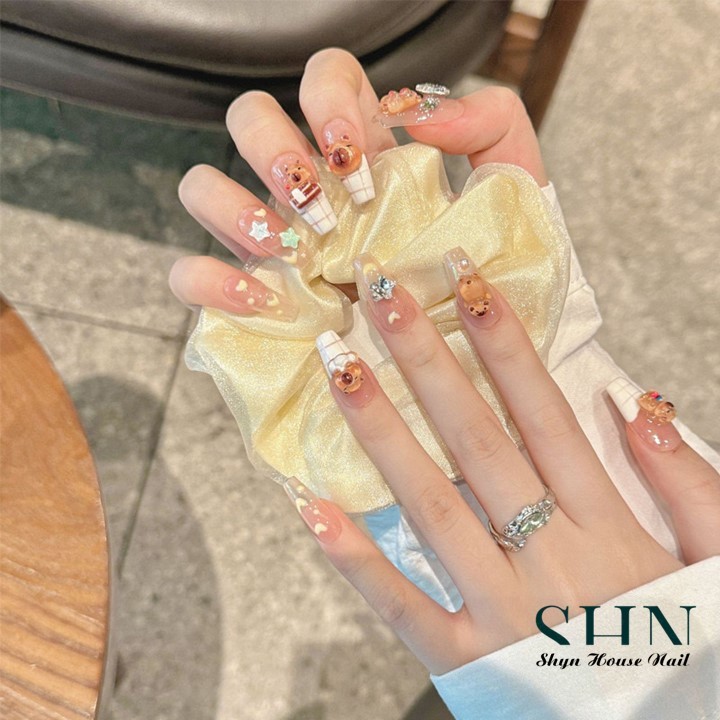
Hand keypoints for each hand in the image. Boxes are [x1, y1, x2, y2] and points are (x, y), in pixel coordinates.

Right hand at [168, 48, 546, 310]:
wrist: (473, 355)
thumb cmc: (487, 269)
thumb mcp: (511, 187)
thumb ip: (488, 120)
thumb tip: (414, 113)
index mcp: (360, 151)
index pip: (322, 79)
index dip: (327, 99)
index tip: (360, 159)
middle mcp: (307, 188)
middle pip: (248, 118)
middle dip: (274, 150)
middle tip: (322, 203)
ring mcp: (272, 242)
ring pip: (203, 186)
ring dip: (235, 206)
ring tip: (288, 247)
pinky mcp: (249, 298)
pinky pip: (190, 275)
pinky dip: (209, 279)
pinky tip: (263, 298)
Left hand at [290, 250, 719, 675]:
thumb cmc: (689, 655)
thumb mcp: (717, 563)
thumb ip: (687, 484)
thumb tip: (636, 401)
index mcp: (609, 527)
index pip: (544, 414)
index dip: (504, 344)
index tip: (466, 283)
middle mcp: (548, 557)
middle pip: (477, 441)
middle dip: (427, 361)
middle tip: (381, 296)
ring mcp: (501, 611)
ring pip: (431, 507)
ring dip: (381, 433)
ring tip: (338, 370)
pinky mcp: (467, 663)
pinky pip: (403, 607)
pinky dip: (356, 560)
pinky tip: (311, 507)